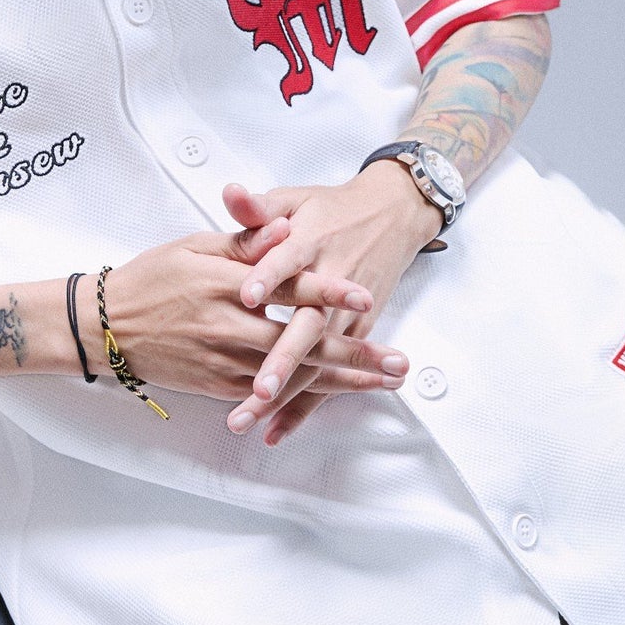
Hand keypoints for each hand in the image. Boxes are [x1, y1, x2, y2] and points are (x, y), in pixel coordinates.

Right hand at [97, 218, 407, 408]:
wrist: (104, 327)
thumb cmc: (151, 278)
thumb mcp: (194, 245)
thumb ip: (244, 240)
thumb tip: (285, 227)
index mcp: (226, 283)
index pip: (287, 287)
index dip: (329, 293)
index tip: (366, 296)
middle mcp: (228, 325)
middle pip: (303, 343)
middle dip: (355, 354)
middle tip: (397, 361)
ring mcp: (224, 360)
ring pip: (292, 375)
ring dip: (342, 381)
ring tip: (382, 382)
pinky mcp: (217, 385)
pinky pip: (268, 395)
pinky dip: (304, 399)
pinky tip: (335, 398)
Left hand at [220, 165, 442, 443]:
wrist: (391, 215)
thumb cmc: (331, 210)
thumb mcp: (294, 200)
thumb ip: (259, 208)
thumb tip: (232, 194)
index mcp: (310, 245)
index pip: (289, 262)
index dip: (269, 277)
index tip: (247, 294)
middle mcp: (331, 284)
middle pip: (306, 327)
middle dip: (283, 360)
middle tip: (257, 387)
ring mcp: (345, 314)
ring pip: (316, 359)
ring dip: (287, 392)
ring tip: (253, 414)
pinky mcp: (353, 332)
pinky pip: (327, 375)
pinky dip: (304, 405)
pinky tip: (277, 430)